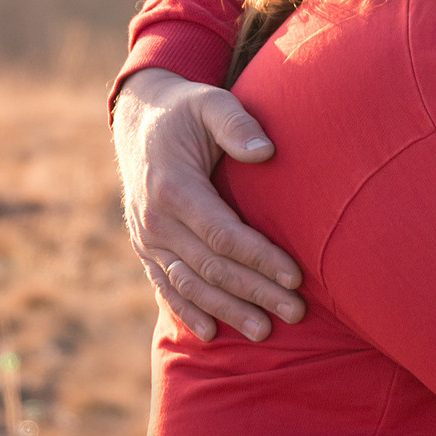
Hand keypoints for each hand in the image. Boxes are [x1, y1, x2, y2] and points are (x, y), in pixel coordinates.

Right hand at [113, 68, 304, 339]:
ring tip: (264, 331)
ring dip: (227, 310)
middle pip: (211, 267)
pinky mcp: (145, 247)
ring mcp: (146, 238)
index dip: (260, 258)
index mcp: (173, 187)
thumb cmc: (186, 110)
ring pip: (190, 284)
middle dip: (255, 292)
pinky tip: (211, 332)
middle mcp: (155, 219)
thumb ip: (236, 124)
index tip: (296, 277)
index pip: (223, 234)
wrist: (138, 119)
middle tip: (296, 313)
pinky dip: (187, 311)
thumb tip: (265, 151)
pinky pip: (164, 286)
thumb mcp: (209, 103)